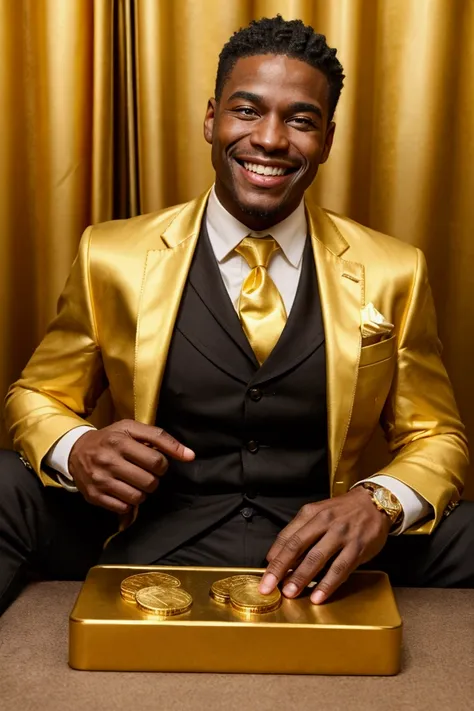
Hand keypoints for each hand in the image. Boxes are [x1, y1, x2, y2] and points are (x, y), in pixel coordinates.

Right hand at [69, 419, 194, 513]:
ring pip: (138, 497)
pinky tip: (124, 491)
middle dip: (153, 479)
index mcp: (120, 441)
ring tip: (135, 482)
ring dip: (142, 492)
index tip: (156, 463)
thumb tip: (190, 456)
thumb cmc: (111, 438)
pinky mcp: (94, 496)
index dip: (162, 465)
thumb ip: (163, 439)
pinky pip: (123, 508)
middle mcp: (108, 460)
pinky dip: (128, 502)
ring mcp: (100, 480)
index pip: (157, 461)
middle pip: (149, 482)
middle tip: (145, 473)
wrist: (75, 451)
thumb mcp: (133, 429)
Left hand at [259, 487, 391, 603]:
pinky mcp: (357, 547)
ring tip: (290, 593)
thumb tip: (279, 556)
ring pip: (317, 558)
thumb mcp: (318, 512)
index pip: (287, 536)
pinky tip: (318, 596)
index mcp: (311, 513)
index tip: (265, 572)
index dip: (275, 556)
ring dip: (301, 577)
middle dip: (280, 568)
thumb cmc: (343, 511)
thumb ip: (300, 532)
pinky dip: (327, 584)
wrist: (375, 502)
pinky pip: (340, 568)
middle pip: (297, 546)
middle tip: (268, 586)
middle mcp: (324, 521)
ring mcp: (341, 534)